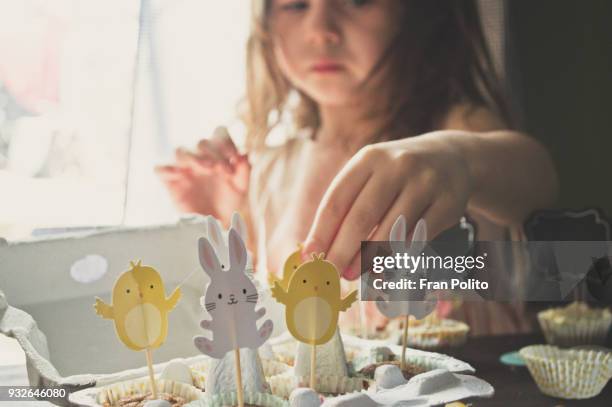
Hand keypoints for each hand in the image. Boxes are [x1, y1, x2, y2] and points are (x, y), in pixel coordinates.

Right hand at [156, 127, 249, 226]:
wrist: (215, 225)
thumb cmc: (228, 203)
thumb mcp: (241, 188)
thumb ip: (244, 171)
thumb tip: (244, 154)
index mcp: (218, 153)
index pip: (219, 134)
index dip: (226, 141)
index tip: (234, 158)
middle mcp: (200, 157)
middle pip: (200, 142)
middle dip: (212, 152)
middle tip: (221, 169)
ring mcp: (184, 169)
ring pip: (180, 150)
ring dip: (193, 157)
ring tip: (206, 169)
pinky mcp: (170, 182)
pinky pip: (160, 169)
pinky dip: (166, 169)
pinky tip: (179, 175)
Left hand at [303, 131, 473, 279]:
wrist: (451, 158)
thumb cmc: (396, 175)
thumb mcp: (370, 176)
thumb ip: (346, 206)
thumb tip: (318, 250)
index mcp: (369, 158)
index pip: (337, 199)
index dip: (321, 232)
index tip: (310, 258)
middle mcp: (397, 166)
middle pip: (362, 217)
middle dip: (342, 251)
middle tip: (331, 273)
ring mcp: (425, 184)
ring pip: (391, 232)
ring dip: (368, 259)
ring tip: (353, 273)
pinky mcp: (449, 204)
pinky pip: (418, 239)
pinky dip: (399, 257)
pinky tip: (385, 268)